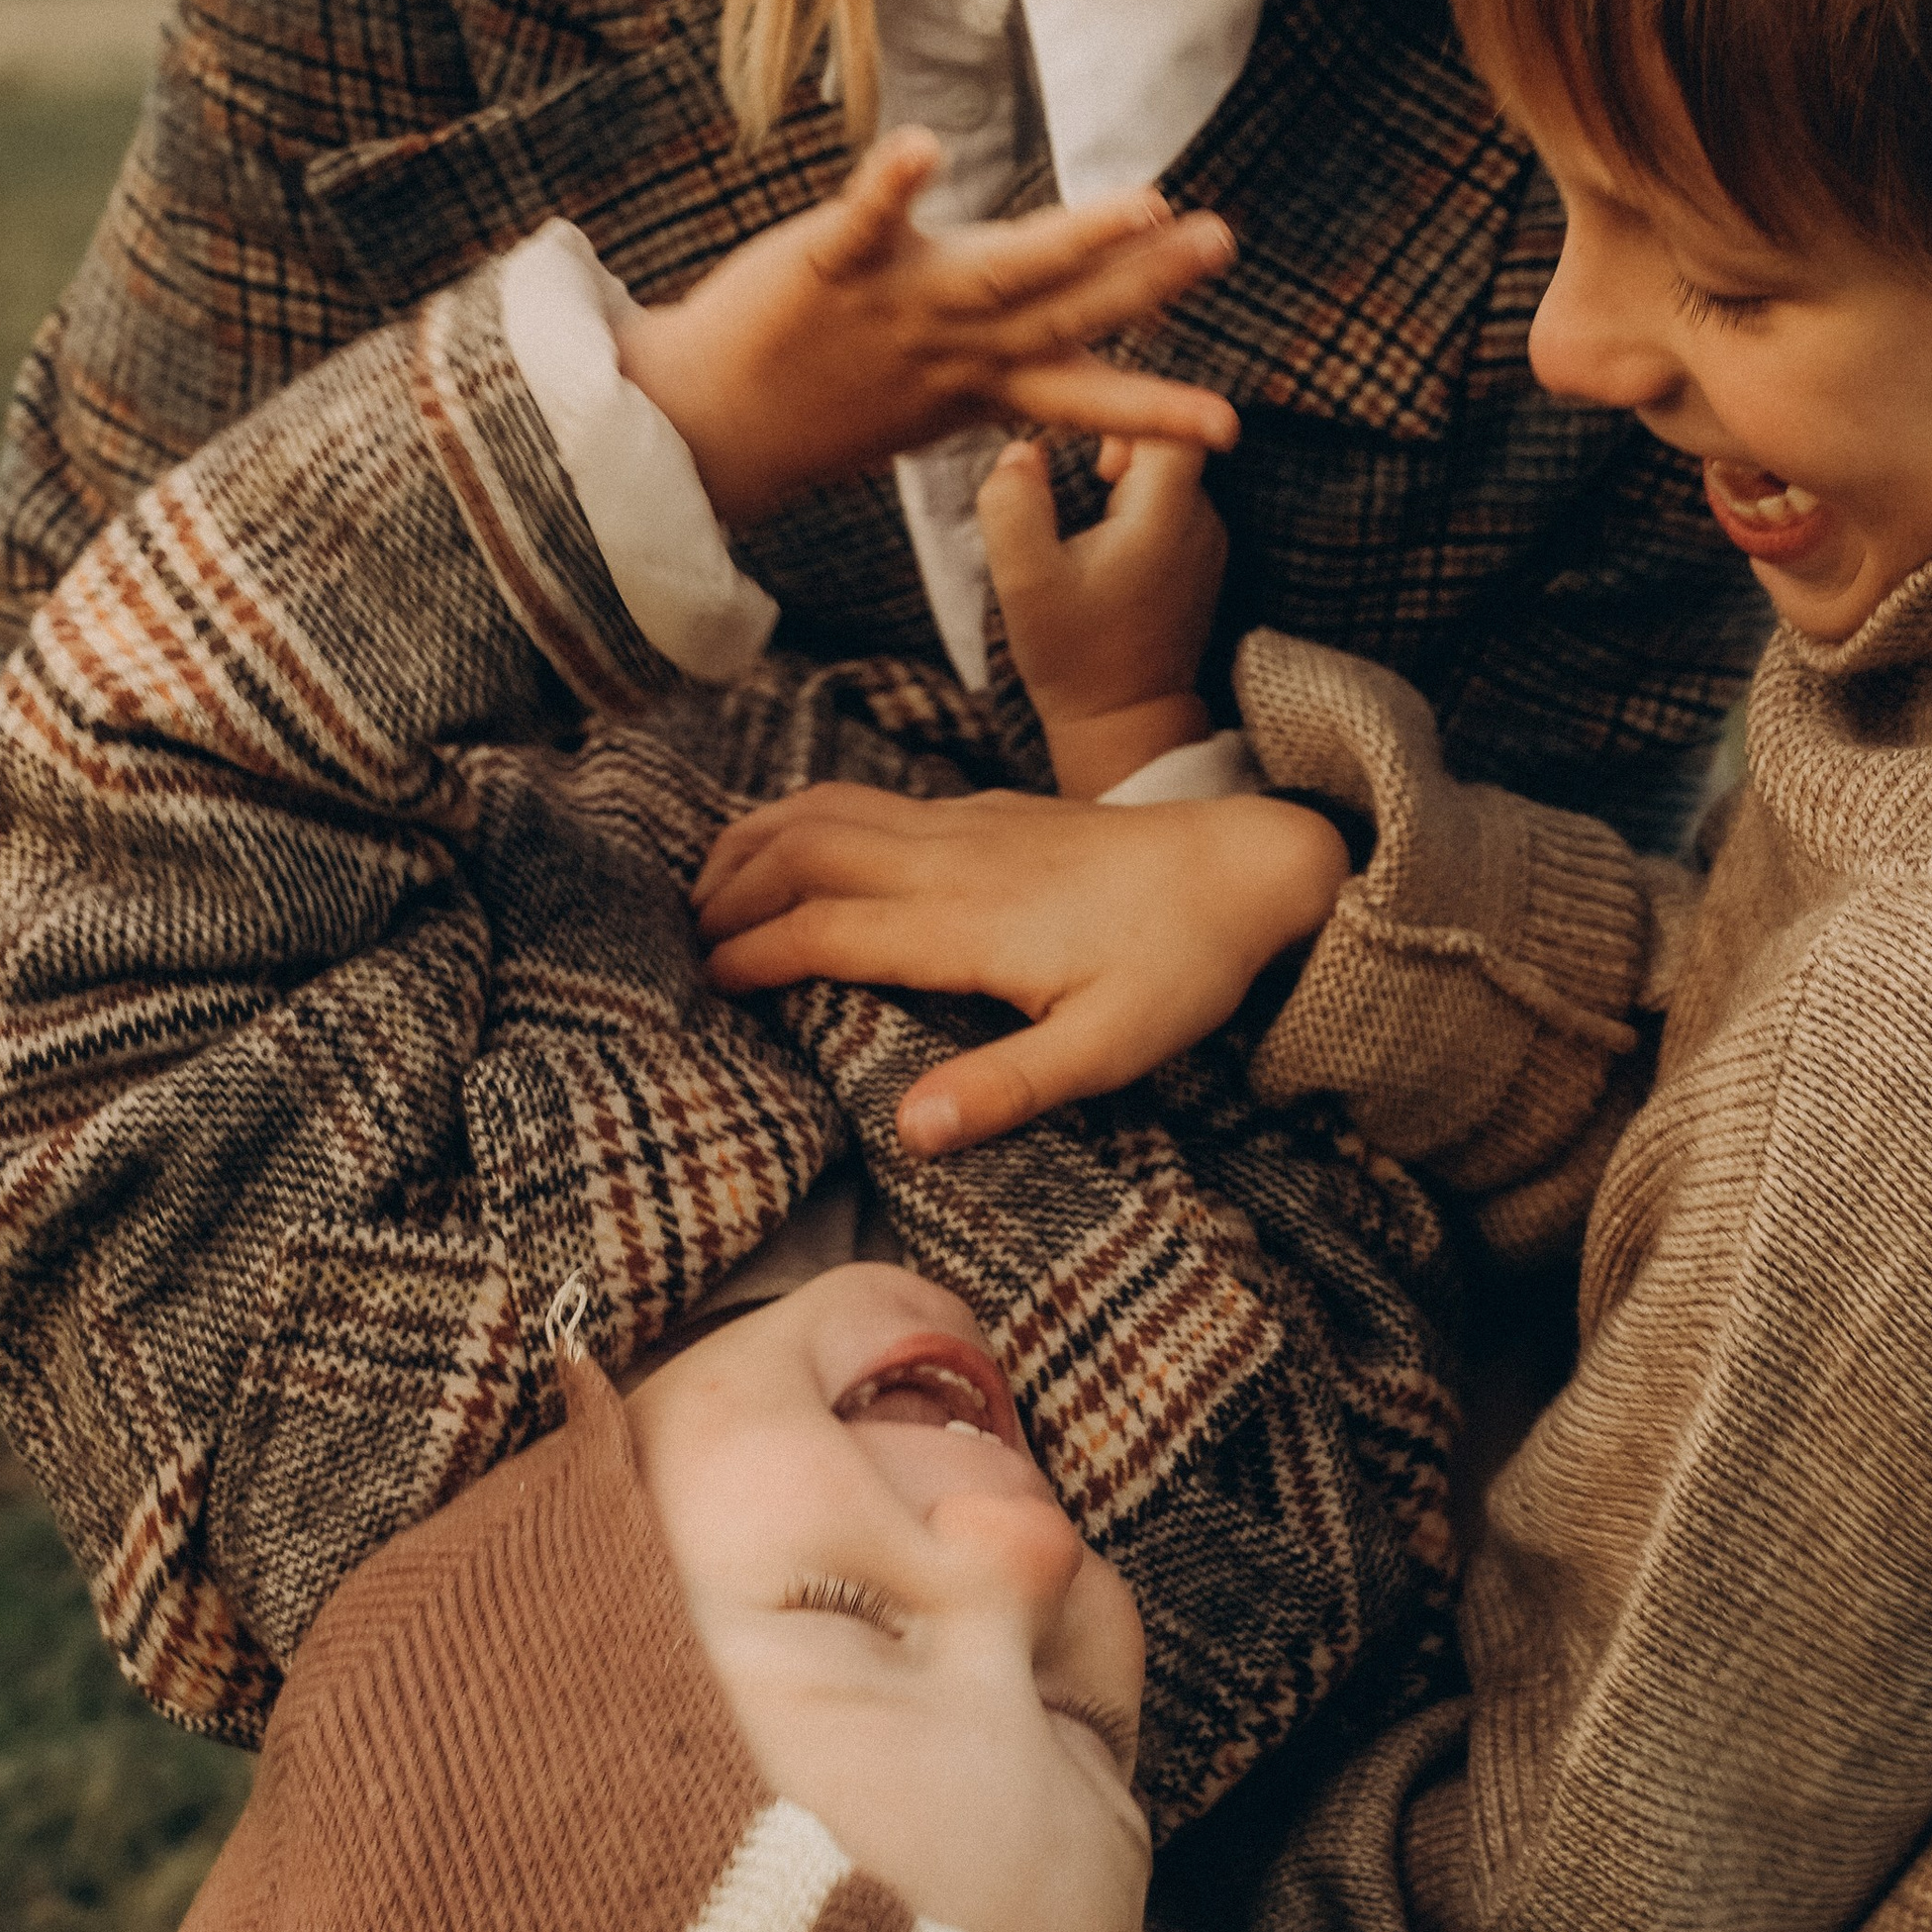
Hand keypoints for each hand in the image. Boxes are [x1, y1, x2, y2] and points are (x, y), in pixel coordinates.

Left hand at [615, 128, 1238, 528]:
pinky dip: (896, 183)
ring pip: (1000, 270)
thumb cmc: (833, 401)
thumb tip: (1094, 345)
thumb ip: (1017, 362)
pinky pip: (866, 221)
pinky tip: (926, 144)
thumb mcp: (940, 397)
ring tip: (1143, 200)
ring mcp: (896, 306)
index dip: (1157, 412)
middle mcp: (953, 346)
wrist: (709, 425)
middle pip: (1066, 311)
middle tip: (1220, 242)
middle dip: (1149, 281)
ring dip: (1075, 235)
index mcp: (981, 381)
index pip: (1084, 395)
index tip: (1230, 429)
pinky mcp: (828, 266)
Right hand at [694, 785, 1348, 1151]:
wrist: (1249, 867)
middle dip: (731, 890)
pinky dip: (805, 818)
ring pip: (828, 811)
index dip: (753, 954)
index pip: (824, 929)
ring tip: (708, 886)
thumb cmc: (1183, 968)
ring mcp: (967, 823)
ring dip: (757, 841)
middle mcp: (951, 857)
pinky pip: (867, 800)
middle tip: (683, 941)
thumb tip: (909, 1132)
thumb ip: (1006, 1090)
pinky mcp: (988, 809)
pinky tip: (796, 846)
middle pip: (803, 852)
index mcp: (965, 923)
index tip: (703, 985)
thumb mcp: (1108, 1053)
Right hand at [981, 433, 1226, 797]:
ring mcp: (1207, 546)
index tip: (1089, 453)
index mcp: (1166, 515)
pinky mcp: (1198, 567)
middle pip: (1173, 445)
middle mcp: (1201, 523)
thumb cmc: (1075, 657)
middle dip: (1123, 445)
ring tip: (1087, 502)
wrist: (1126, 725)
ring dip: (1129, 479)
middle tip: (1081, 474)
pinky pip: (1172, 510)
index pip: (1171, 423)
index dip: (1127, 418)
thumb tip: (1019, 450)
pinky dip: (1138, 508)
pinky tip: (1103, 540)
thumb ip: (1012, 505)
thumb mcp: (1023, 582)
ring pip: (1172, 477)